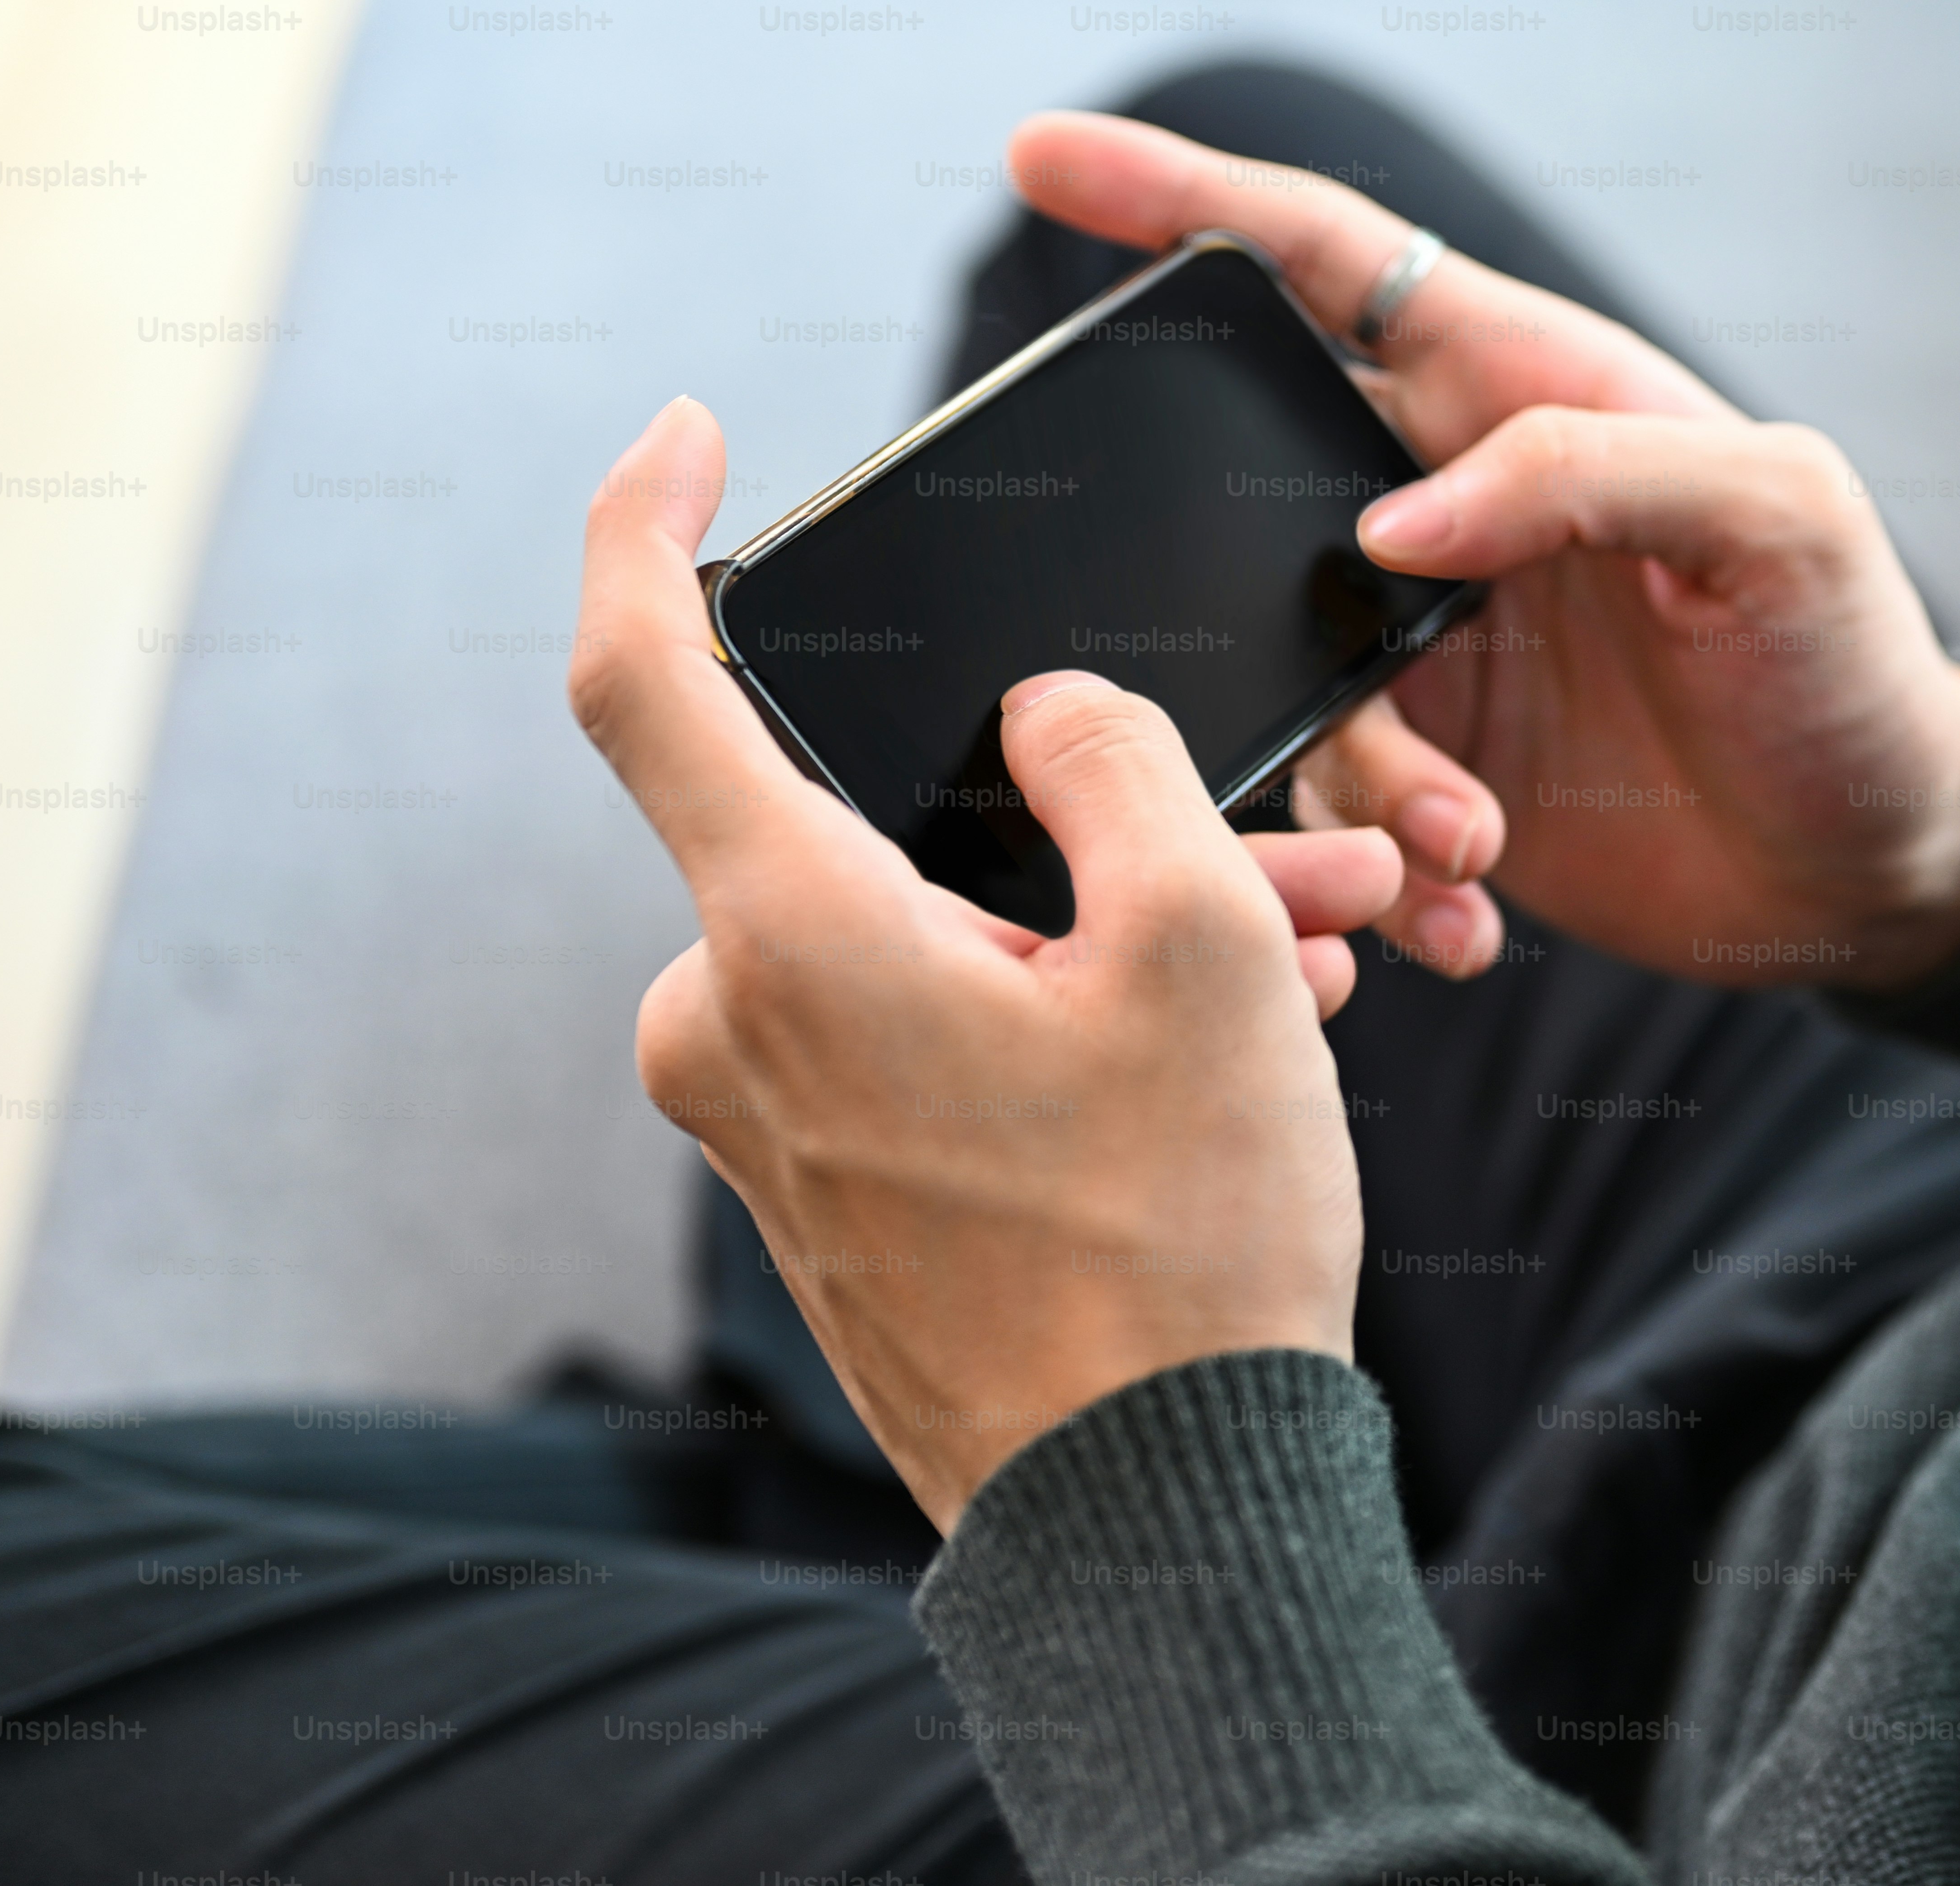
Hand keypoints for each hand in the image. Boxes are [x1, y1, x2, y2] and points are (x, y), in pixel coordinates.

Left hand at [569, 396, 1403, 1529]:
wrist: (1157, 1524)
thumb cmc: (1181, 1243)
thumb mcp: (1208, 946)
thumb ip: (1116, 765)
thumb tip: (1048, 715)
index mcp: (782, 940)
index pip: (638, 673)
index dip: (641, 526)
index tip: (683, 435)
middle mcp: (732, 1025)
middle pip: (898, 825)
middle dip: (1103, 810)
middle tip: (1300, 837)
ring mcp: (771, 1122)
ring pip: (948, 932)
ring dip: (1124, 922)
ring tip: (1321, 952)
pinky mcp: (831, 1192)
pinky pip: (943, 1033)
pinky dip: (1076, 1008)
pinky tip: (1238, 1043)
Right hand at [1003, 112, 1959, 989]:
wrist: (1884, 864)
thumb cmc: (1856, 664)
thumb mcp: (1778, 517)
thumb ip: (1588, 474)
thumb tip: (1395, 524)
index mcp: (1530, 396)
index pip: (1333, 264)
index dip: (1184, 203)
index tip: (1044, 158)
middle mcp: (1459, 512)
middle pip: (1251, 493)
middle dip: (1203, 575)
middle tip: (1222, 660)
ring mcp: (1435, 651)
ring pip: (1288, 691)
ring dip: (1355, 785)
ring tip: (1464, 844)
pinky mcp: (1438, 777)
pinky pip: (1343, 817)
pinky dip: (1386, 877)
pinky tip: (1462, 916)